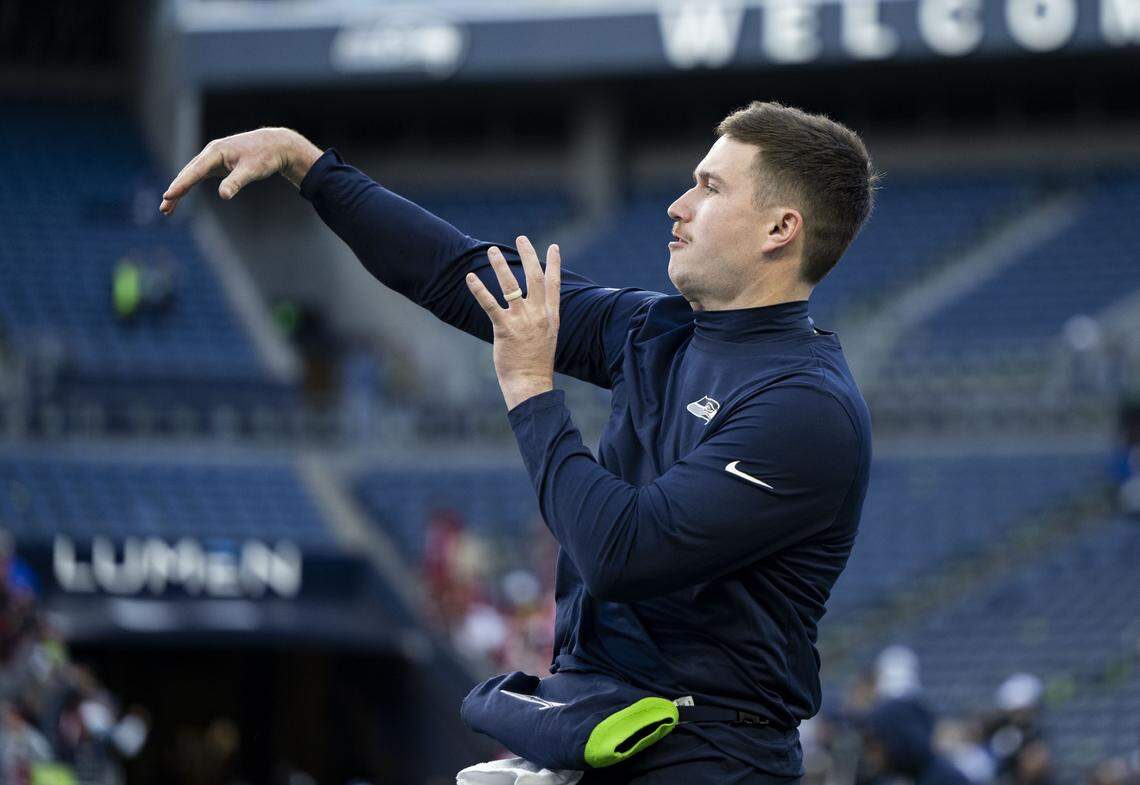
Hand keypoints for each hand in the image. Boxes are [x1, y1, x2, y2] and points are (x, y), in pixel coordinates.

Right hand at [158, 127, 321, 215]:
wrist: (274, 145)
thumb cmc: (264, 157)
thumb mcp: (252, 171)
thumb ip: (236, 182)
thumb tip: (223, 196)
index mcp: (216, 152)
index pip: (195, 171)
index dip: (181, 185)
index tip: (168, 196)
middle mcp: (210, 153)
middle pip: (188, 173)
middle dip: (175, 191)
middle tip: (164, 209)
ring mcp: (212, 157)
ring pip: (191, 175)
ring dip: (179, 190)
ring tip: (167, 209)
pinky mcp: (217, 163)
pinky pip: (198, 175)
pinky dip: (189, 185)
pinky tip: (181, 196)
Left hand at [465, 236, 561, 409]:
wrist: (531, 384)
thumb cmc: (536, 364)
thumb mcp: (547, 338)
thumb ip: (543, 320)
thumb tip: (538, 310)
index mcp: (551, 316)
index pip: (554, 284)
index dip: (554, 264)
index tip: (554, 247)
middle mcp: (539, 315)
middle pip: (534, 277)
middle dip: (528, 255)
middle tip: (521, 237)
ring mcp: (522, 321)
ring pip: (511, 285)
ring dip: (500, 265)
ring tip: (492, 250)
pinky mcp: (505, 329)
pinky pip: (490, 304)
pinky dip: (479, 289)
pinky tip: (470, 277)